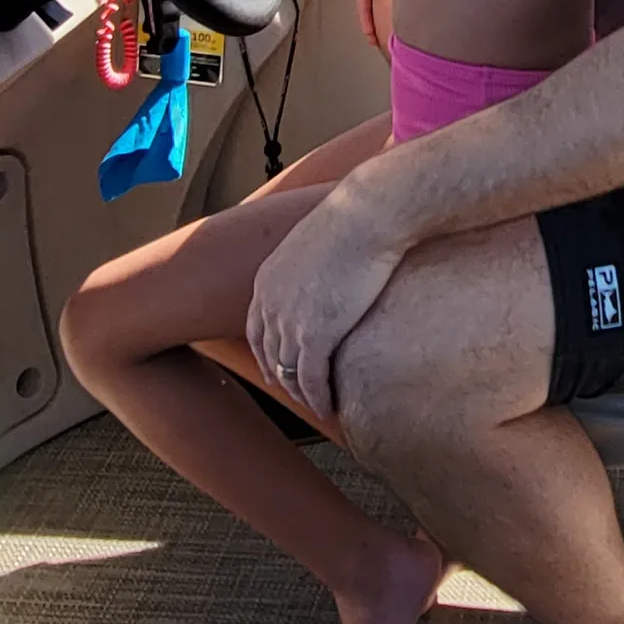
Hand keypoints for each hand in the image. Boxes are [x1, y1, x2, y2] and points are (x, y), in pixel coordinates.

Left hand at [246, 170, 406, 417]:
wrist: (367, 215)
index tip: (276, 368)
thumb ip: (315, 262)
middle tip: (298, 394)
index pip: (257, 329)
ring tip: (318, 405)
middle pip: (269, 354)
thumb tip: (333, 264)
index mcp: (267, 279)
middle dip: (281, 377)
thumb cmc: (356, 218)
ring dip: (302, 394)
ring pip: (288, 372)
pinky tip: (329, 408)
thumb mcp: (319, 240)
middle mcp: (270, 303)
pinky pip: (312, 380)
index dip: (267, 353)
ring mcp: (289, 322)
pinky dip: (318, 398)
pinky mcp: (315, 336)